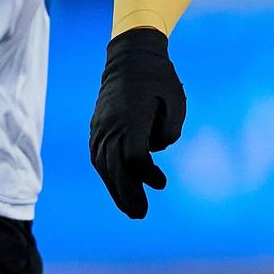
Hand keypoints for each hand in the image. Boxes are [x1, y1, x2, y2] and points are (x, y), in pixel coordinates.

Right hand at [89, 27, 186, 218]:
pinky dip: (107, 175)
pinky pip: (98, 157)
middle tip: (140, 215)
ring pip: (104, 166)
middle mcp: (111, 126)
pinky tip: (118, 188)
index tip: (162, 183)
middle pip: (116, 168)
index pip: (134, 158)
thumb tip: (156, 149)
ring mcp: (100, 128)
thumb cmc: (158, 79)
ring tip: (130, 209)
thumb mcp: (176, 101)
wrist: (129, 57)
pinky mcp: (97, 128)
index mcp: (131, 119)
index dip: (146, 174)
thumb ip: (170, 129)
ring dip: (115, 189)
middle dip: (128, 194)